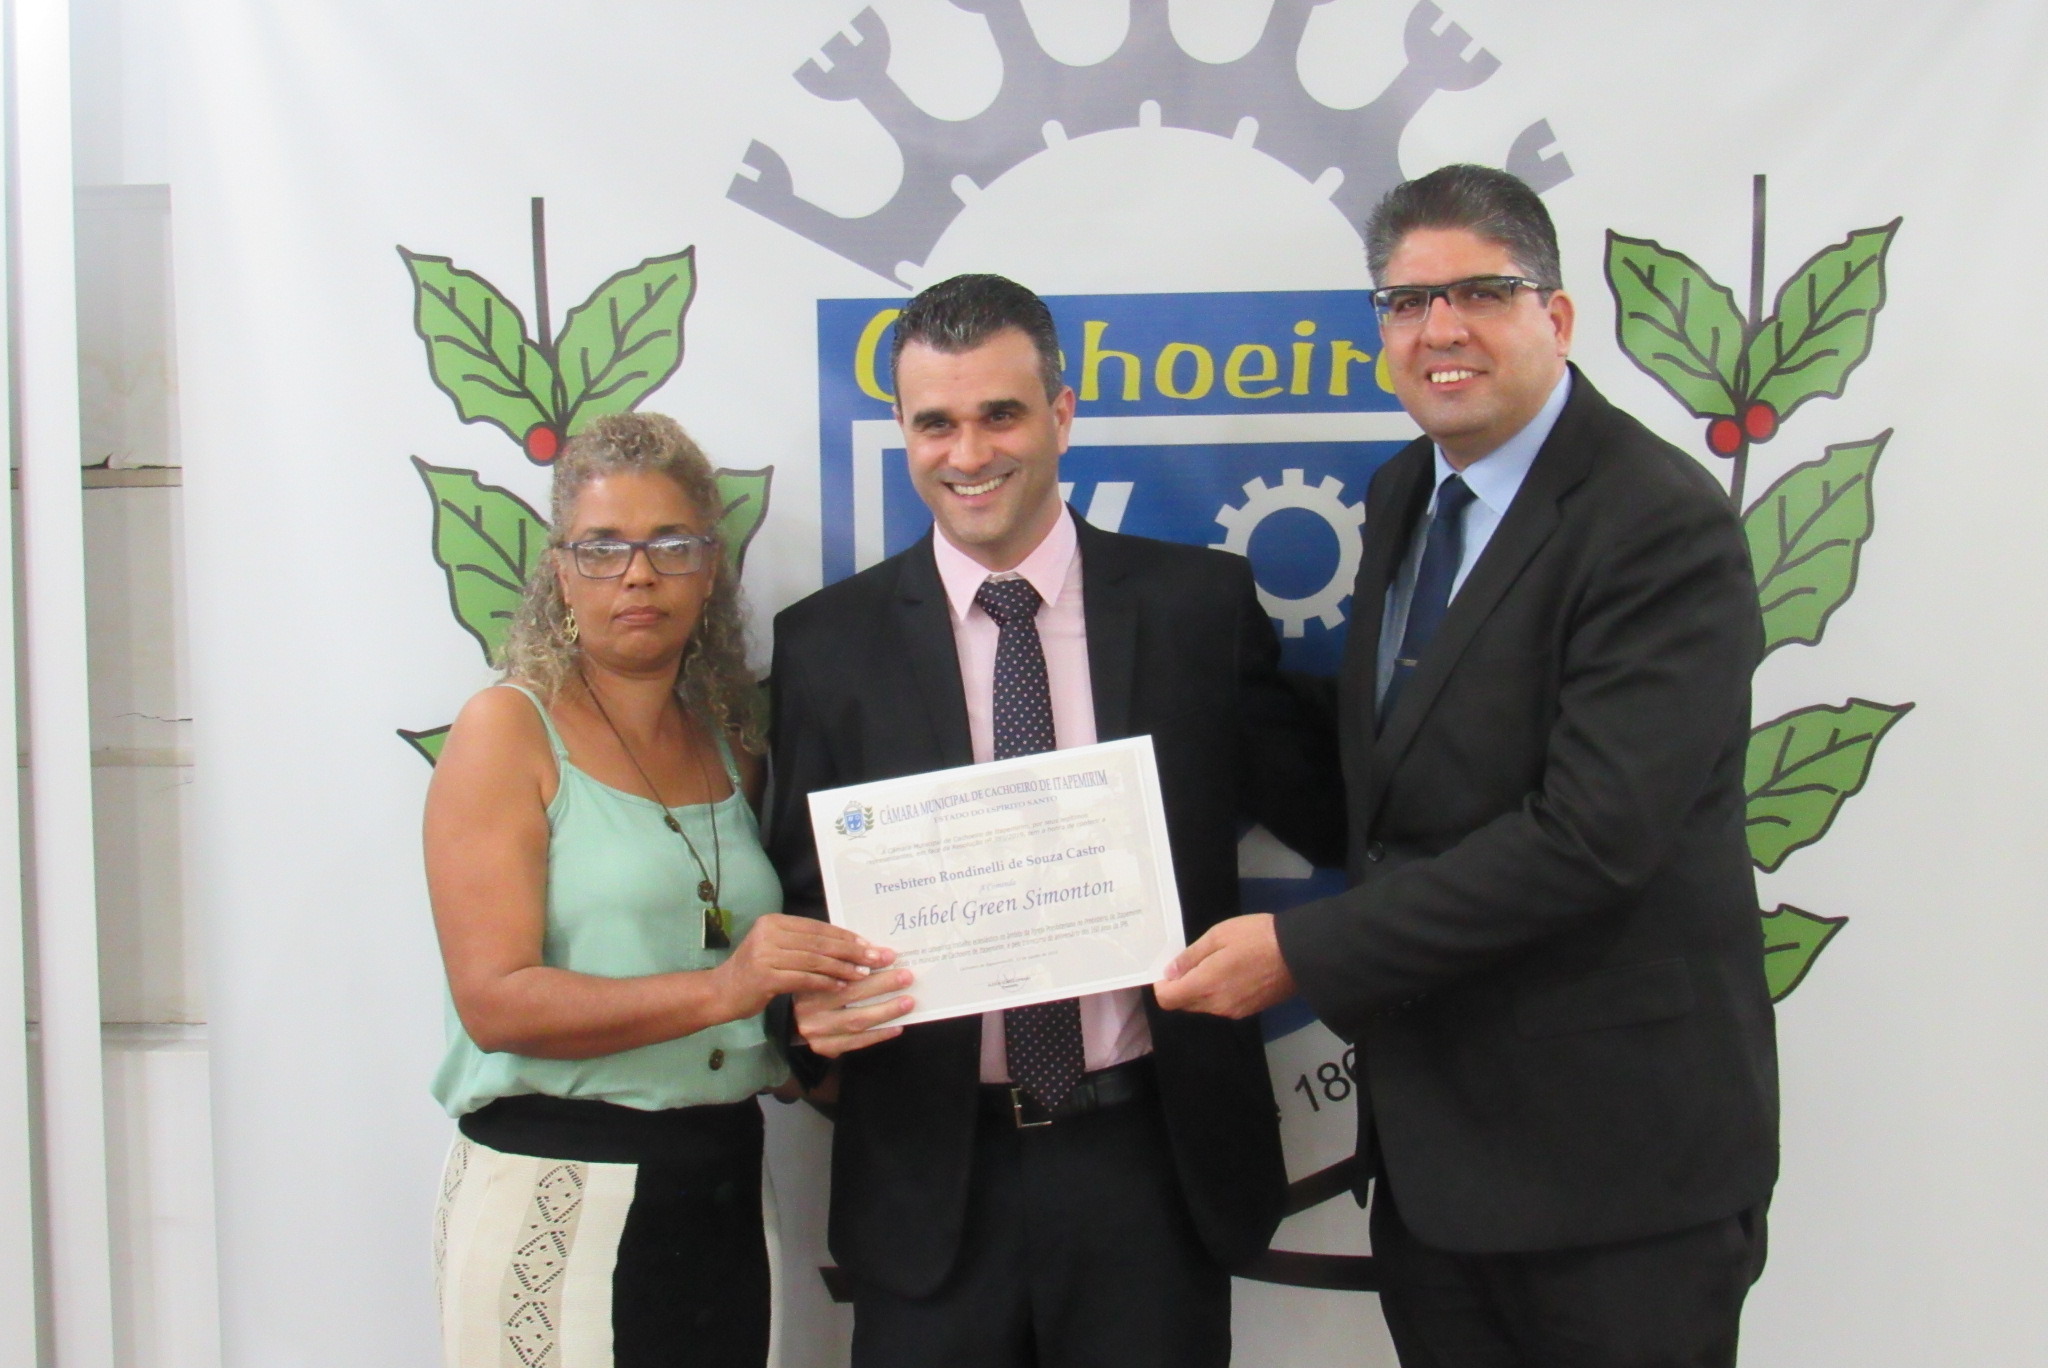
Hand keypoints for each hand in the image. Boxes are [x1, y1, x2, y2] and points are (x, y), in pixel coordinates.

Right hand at [714, 914, 891, 1019]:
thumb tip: (849, 944)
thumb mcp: (778, 950)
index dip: (846, 936)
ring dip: (843, 968)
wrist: (720, 993)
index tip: (870, 944)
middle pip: (820, 942)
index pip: (818, 928)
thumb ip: (805, 944)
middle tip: (877, 958)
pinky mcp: (765, 976)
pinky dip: (825, 982)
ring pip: (815, 960)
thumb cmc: (755, 972)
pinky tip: (841, 987)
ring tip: (863, 974)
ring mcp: (765, 954)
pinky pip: (804, 978)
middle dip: (852, 950)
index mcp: (774, 922)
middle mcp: (768, 933)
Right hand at [794, 968, 915, 1057]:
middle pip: (850, 994)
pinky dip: (879, 1034)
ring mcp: (815, 1030)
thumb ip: (844, 964)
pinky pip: (856, 1041)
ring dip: (886, 1011)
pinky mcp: (824, 1046)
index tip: (890, 956)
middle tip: (906, 977)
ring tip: (908, 1002)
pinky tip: (897, 1026)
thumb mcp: (823, 972)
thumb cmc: (818, 990)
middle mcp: (809, 1007)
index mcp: (809, 981)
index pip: (840, 970)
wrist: (795, 1021)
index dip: (866, 962)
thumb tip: (881, 954)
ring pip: (856, 1020)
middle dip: (882, 984)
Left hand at [1153, 913, 1295, 1018]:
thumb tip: (1169, 973)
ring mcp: (1234, 1011)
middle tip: (1193, 961)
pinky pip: (1221, 1006)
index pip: (1168, 1000)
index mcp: (1206, 986)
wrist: (1300, 954)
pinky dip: (1217, 994)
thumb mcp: (1218, 935)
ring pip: (1203, 1006)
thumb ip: (1190, 957)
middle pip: (1184, 1004)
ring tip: (1215, 964)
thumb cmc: (1257, 937)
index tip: (1170, 969)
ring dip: (1200, 990)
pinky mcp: (1249, 1011)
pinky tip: (1231, 973)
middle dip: (1181, 987)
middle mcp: (1217, 1005)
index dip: (1162, 986)